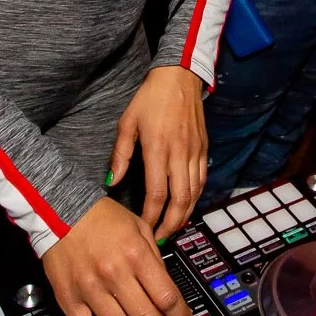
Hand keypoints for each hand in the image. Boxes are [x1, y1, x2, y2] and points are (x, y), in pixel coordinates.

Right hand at [41, 197, 193, 315]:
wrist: (59, 211)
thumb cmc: (100, 217)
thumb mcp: (139, 226)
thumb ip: (155, 258)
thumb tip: (167, 289)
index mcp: (135, 255)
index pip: (167, 297)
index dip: (181, 315)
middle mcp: (114, 275)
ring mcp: (91, 291)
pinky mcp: (70, 301)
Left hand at [108, 65, 206, 242]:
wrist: (180, 77)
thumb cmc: (150, 99)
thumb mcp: (127, 123)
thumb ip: (120, 155)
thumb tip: (111, 182)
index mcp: (159, 149)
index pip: (157, 193)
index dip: (152, 216)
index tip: (144, 228)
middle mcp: (180, 154)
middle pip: (181, 201)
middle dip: (171, 224)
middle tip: (160, 238)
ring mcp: (195, 152)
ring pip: (194, 194)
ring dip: (184, 215)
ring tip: (172, 227)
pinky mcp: (204, 149)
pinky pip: (202, 181)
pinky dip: (195, 198)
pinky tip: (186, 206)